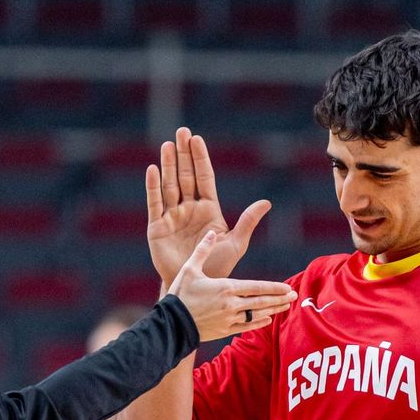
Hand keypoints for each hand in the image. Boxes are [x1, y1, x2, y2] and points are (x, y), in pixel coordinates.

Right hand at [147, 126, 272, 283]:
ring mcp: (172, 217)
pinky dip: (153, 186)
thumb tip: (266, 202)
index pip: (204, 178)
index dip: (200, 158)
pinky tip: (153, 169)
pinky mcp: (157, 228)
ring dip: (169, 165)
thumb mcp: (235, 243)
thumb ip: (247, 221)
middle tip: (182, 131)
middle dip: (184, 154)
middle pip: (185, 176)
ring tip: (168, 145)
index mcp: (208, 209)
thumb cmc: (218, 268)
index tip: (197, 139)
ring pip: (170, 185)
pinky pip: (155, 203)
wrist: (197, 288)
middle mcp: (189, 209)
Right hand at [169, 230, 295, 342]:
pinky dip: (259, 323)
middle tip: (295, 296)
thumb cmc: (179, 294)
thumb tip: (212, 232)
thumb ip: (202, 250)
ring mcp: (229, 319)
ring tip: (286, 307)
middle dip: (279, 299)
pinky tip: (268, 319)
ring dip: (273, 310)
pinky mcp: (224, 330)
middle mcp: (231, 304)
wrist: (171, 324)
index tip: (287, 287)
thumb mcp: (189, 269)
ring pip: (257, 314)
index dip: (274, 288)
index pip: (257, 287)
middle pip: (261, 301)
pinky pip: (247, 326)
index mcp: (226, 288)